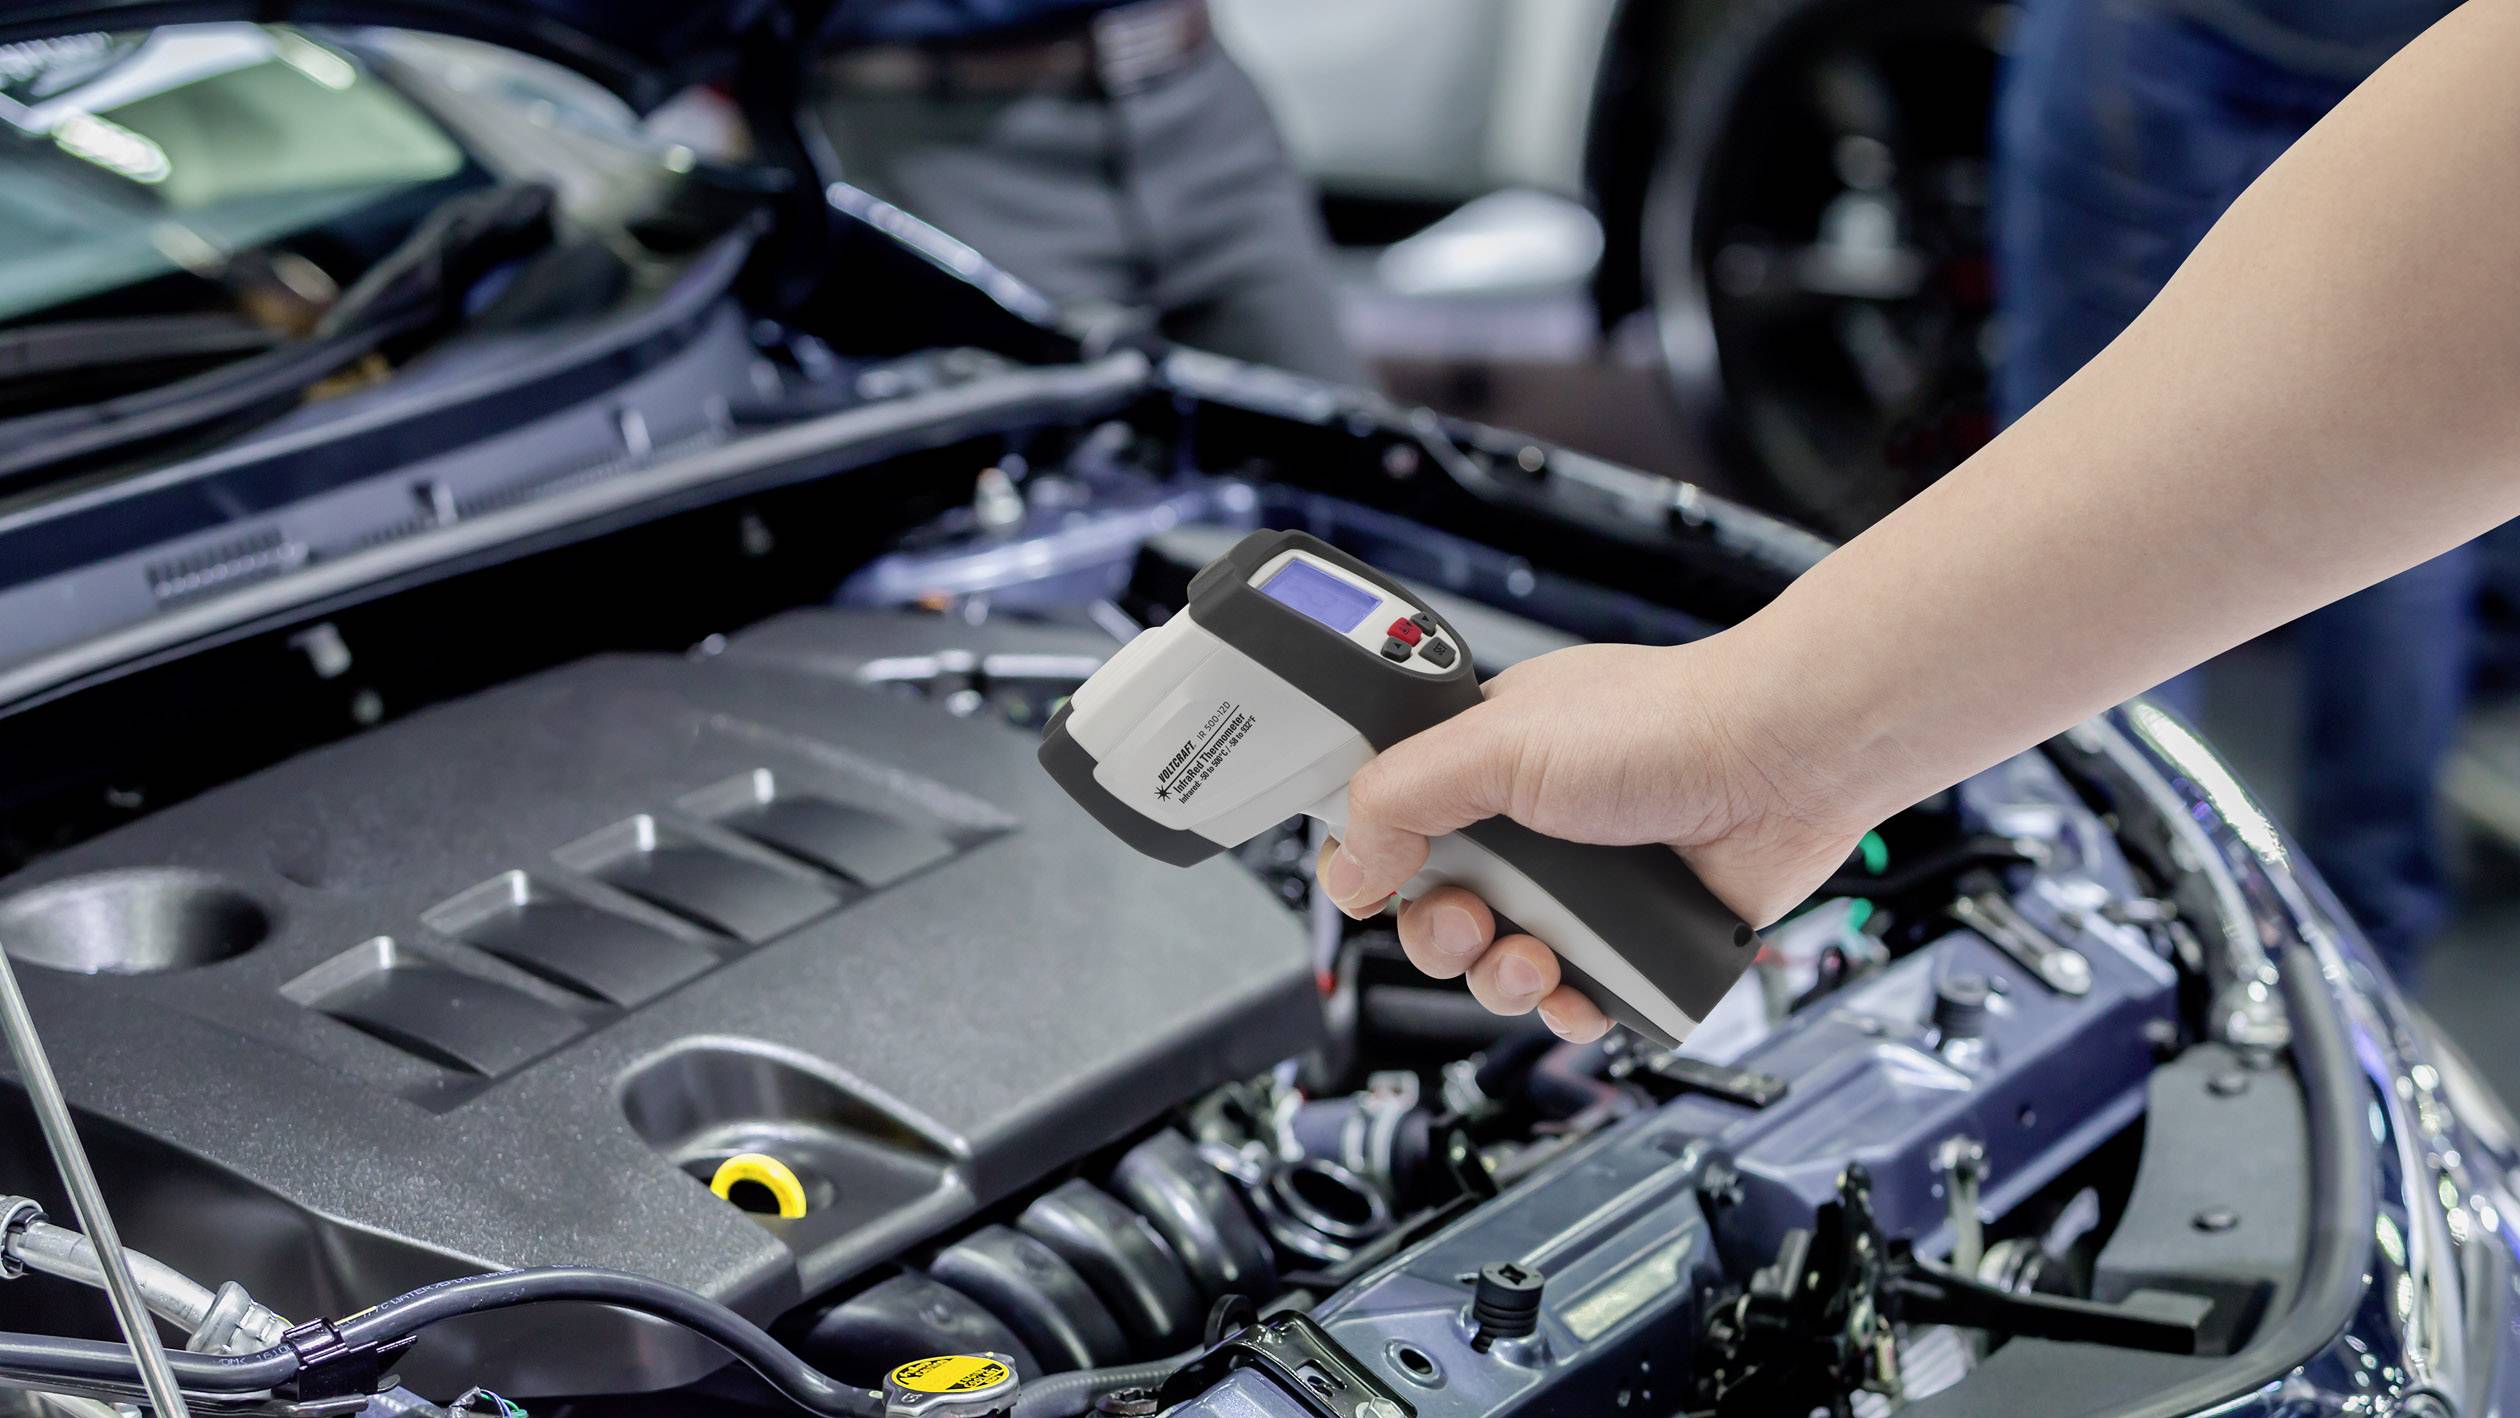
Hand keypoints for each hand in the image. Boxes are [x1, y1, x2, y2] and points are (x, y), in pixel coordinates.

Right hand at [1312, 636, 1880, 1041]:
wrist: (1783, 764)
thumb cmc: (1663, 725)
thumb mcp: (1496, 742)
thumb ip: (1401, 796)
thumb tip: (1347, 867)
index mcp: (1484, 762)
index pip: (1398, 830)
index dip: (1383, 869)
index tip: (1388, 886)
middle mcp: (1529, 825)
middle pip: (1440, 912)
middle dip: (1443, 935)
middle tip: (1475, 920)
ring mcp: (1583, 884)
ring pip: (1502, 964)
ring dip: (1503, 977)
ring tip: (1537, 956)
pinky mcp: (1636, 936)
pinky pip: (1578, 997)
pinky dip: (1573, 1005)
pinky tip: (1583, 989)